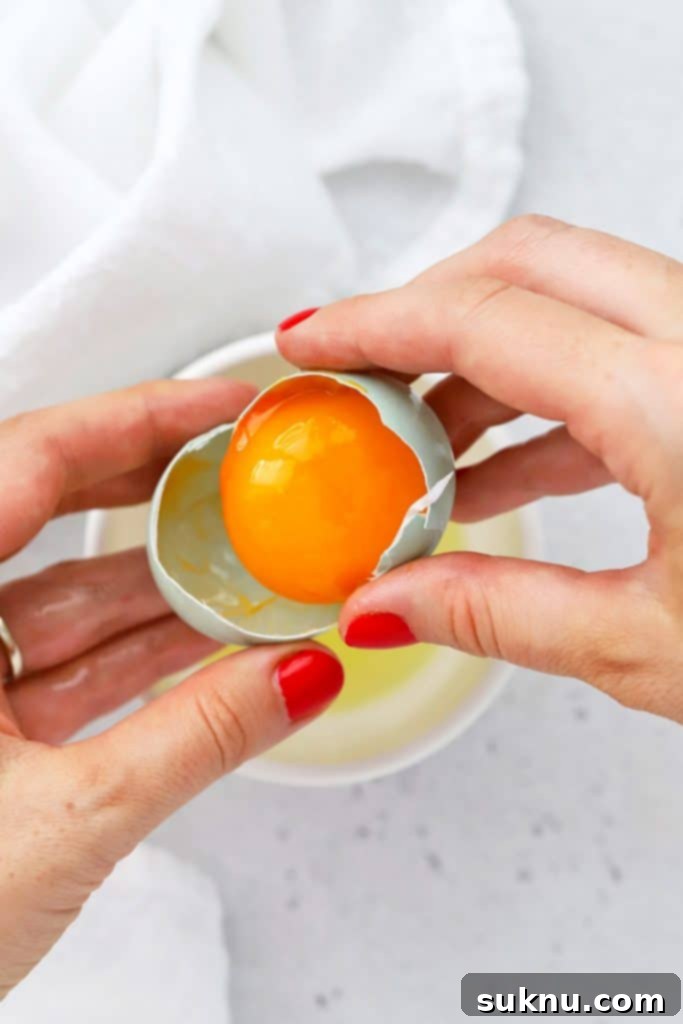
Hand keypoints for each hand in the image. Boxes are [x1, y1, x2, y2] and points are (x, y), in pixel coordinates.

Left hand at [0, 381, 342, 996]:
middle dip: (155, 494)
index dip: (134, 420)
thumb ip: (198, 741)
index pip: (28, 462)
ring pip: (61, 601)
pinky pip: (57, 665)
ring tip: (255, 575)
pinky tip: (212, 651)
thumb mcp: (66, 823)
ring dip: (160, 594)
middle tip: (242, 472)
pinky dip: (133, 658)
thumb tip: (300, 679)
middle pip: (45, 513)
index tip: (218, 409)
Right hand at [278, 215, 682, 721]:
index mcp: (681, 405)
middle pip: (530, 263)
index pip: (488, 317)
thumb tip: (387, 603)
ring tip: (416, 447)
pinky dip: (543, 395)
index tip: (311, 341)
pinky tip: (495, 471)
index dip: (377, 323)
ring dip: (481, 358)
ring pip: (574, 299)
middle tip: (357, 376)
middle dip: (424, 311)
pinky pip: (618, 350)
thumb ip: (498, 614)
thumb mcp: (649, 651)